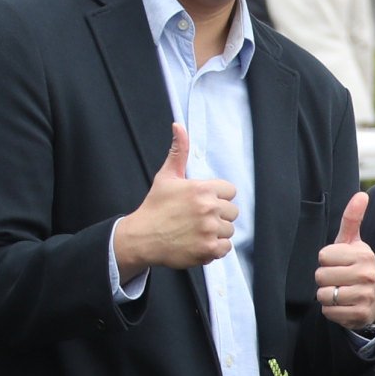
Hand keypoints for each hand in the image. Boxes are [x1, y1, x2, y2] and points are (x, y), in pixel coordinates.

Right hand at [113, 123, 238, 276]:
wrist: (141, 238)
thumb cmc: (155, 207)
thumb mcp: (166, 177)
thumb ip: (178, 152)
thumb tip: (179, 126)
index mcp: (201, 189)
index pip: (230, 191)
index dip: (217, 197)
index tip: (202, 202)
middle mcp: (208, 209)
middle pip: (233, 211)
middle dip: (218, 215)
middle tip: (198, 218)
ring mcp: (209, 230)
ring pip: (229, 230)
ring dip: (217, 232)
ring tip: (196, 230)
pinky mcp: (209, 249)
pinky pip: (226, 248)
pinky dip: (215, 248)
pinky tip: (199, 242)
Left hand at [315, 191, 374, 329]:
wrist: (373, 299)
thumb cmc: (356, 267)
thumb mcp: (353, 243)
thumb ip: (352, 219)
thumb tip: (361, 194)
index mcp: (364, 255)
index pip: (323, 256)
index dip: (326, 261)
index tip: (339, 263)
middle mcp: (367, 275)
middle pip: (321, 276)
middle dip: (325, 279)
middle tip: (339, 279)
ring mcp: (365, 296)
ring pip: (324, 295)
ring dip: (327, 296)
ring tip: (340, 292)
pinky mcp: (360, 314)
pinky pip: (329, 312)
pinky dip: (331, 311)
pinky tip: (343, 305)